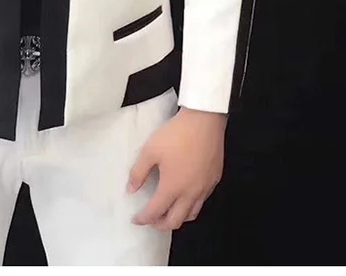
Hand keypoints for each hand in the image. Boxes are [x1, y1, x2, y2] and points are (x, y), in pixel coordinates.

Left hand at [127, 106, 225, 231]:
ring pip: (191, 215)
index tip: (135, 219)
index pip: (156, 212)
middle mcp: (191, 193)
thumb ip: (139, 172)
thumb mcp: (150, 150)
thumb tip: (131, 190)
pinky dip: (191, 207)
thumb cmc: (175, 134)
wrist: (204, 121)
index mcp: (173, 187)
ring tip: (167, 212)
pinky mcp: (214, 179)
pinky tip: (185, 197)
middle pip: (175, 221)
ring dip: (177, 218)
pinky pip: (202, 202)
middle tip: (150, 220)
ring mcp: (205, 188)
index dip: (143, 218)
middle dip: (160, 224)